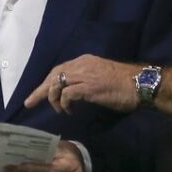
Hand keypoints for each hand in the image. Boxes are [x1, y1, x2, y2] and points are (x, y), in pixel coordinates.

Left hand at [26, 55, 140, 114]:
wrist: (141, 84)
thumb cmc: (125, 84)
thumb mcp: (101, 76)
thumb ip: (86, 80)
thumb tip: (73, 91)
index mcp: (84, 61)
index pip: (59, 69)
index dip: (46, 82)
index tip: (37, 93)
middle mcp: (82, 65)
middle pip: (53, 75)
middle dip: (40, 90)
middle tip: (30, 103)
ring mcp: (85, 75)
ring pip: (57, 84)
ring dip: (53, 99)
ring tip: (59, 110)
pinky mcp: (89, 87)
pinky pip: (67, 94)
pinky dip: (64, 103)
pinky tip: (69, 110)